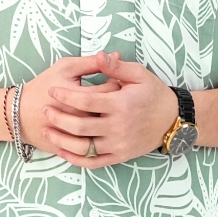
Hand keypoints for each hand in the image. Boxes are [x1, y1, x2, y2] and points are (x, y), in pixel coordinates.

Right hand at [12, 55, 121, 154]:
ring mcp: (80, 137)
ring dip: (112, 119)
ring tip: (109, 110)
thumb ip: (91, 62)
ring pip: (107, 130)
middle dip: (118, 101)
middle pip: (113, 110)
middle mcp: (83, 119)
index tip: (116, 79)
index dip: (118, 81)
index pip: (112, 88)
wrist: (20, 114)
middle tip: (117, 95)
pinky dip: (102, 135)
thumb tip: (115, 55)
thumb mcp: (65, 68)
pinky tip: (99, 125)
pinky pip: (97, 147)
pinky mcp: (76, 149)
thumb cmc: (43, 86)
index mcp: (81, 97)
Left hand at [41, 50, 179, 167]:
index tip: (52, 91)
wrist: (173, 119)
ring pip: (83, 147)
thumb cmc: (154, 93)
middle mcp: (118, 126)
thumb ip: (116, 67)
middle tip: (44, 109)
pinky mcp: (120, 155)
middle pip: (80, 125)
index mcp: (121, 104)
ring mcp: (119, 143)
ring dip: (62, 140)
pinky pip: (94, 161)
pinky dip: (76, 158)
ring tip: (47, 131)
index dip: (65, 96)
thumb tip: (99, 55)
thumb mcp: (138, 74)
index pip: (86, 101)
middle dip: (58, 118)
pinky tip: (63, 151)